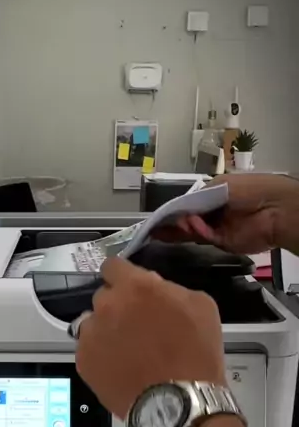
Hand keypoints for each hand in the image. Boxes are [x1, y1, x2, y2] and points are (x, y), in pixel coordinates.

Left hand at [75, 258, 225, 419]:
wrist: (178, 403)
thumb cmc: (195, 355)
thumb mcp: (200, 306)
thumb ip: (170, 288)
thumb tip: (156, 288)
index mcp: (135, 286)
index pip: (112, 265)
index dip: (122, 276)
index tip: (128, 286)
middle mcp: (106, 306)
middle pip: (104, 296)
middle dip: (118, 306)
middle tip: (137, 325)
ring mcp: (91, 334)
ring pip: (93, 324)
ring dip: (106, 331)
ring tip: (128, 351)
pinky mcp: (83, 361)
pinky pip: (88, 350)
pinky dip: (101, 355)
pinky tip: (121, 367)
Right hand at [157, 173, 298, 253]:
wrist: (274, 208)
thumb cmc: (249, 189)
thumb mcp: (220, 184)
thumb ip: (198, 196)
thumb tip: (181, 208)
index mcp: (214, 195)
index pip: (188, 204)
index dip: (173, 210)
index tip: (158, 216)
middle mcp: (214, 212)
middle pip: (187, 220)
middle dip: (171, 223)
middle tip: (153, 227)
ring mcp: (217, 228)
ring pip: (192, 231)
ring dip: (179, 229)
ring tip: (165, 227)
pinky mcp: (222, 242)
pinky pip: (204, 237)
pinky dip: (196, 231)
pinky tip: (190, 224)